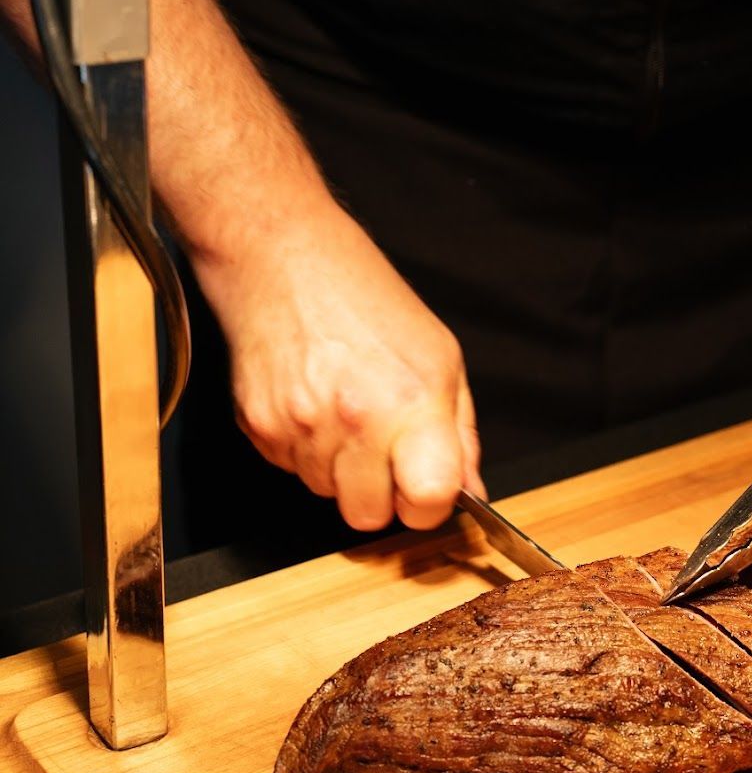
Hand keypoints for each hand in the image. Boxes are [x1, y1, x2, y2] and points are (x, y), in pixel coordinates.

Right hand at [193, 202, 483, 530]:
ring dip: (340, 468)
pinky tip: (313, 402)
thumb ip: (460, 434)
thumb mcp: (441, 358)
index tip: (425, 487)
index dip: (429, 504)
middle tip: (382, 448)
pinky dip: (305, 449)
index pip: (427, 501)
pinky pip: (291, 469)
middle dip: (380, 493)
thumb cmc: (365, 299)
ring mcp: (301, 425)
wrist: (280, 256)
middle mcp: (356, 419)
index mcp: (411, 403)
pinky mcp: (258, 426)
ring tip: (344, 410)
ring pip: (327, 494)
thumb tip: (471, 491)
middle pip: (368, 515)